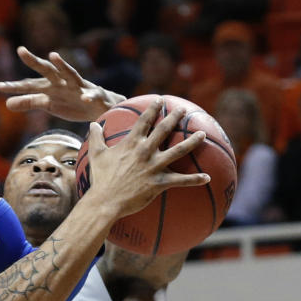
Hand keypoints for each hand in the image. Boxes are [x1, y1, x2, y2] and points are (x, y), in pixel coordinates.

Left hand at [0, 46, 119, 121]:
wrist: (98, 106)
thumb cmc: (71, 103)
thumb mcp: (48, 104)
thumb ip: (29, 102)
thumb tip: (6, 104)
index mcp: (50, 86)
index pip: (30, 85)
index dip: (15, 87)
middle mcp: (62, 83)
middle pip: (46, 71)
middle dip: (34, 61)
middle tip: (21, 50)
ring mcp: (78, 87)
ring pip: (70, 74)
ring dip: (62, 65)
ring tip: (53, 56)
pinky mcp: (94, 95)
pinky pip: (91, 95)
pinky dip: (88, 96)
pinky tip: (85, 98)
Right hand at [84, 101, 209, 218]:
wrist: (106, 201)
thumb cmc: (100, 179)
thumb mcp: (96, 155)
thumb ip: (95, 138)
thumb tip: (92, 124)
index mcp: (132, 143)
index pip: (145, 120)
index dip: (153, 108)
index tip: (160, 100)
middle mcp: (146, 151)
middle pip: (164, 129)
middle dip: (175, 117)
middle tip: (184, 110)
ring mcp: (154, 166)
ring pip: (178, 151)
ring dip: (192, 142)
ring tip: (203, 134)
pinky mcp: (159, 182)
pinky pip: (181, 181)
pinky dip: (195, 179)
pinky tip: (207, 178)